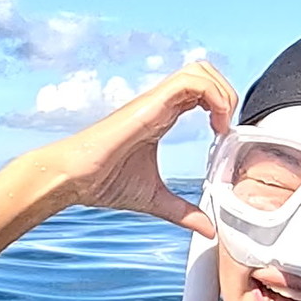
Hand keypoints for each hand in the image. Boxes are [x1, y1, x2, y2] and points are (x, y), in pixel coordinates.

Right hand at [34, 63, 231, 231]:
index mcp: (162, 116)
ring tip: (221, 124)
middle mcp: (160, 103)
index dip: (221, 105)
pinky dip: (212, 96)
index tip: (224, 136)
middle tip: (226, 127)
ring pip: (199, 70)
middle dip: (227, 92)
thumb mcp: (155, 198)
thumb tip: (208, 230)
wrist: (73, 178)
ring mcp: (154, 101)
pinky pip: (189, 82)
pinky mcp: (149, 105)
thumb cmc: (103, 181)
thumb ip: (183, 212)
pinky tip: (213, 125)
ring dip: (221, 92)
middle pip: (204, 72)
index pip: (200, 91)